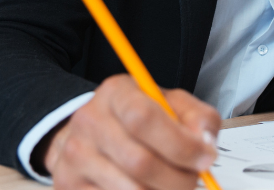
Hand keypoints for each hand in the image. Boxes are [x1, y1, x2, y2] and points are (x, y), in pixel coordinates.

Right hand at [40, 74, 220, 189]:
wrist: (92, 131)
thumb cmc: (137, 117)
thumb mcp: (170, 103)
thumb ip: (197, 117)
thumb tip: (204, 144)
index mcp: (117, 92)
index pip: (144, 118)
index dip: (181, 144)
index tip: (205, 158)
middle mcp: (90, 120)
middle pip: (140, 162)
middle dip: (178, 179)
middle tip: (192, 179)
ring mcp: (75, 155)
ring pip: (131, 189)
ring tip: (171, 183)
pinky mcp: (69, 183)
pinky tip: (147, 187)